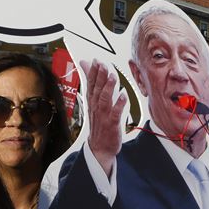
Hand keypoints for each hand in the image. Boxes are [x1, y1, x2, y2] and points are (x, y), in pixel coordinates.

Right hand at [82, 59, 126, 175]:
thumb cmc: (98, 122)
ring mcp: (103, 115)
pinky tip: (123, 96)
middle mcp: (96, 107)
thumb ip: (92, 82)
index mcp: (92, 101)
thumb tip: (84, 64)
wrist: (99, 147)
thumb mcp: (93, 101)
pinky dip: (119, 105)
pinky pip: (115, 113)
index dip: (93, 72)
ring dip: (109, 88)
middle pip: (97, 89)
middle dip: (100, 77)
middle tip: (102, 65)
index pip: (91, 84)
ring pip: (105, 100)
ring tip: (112, 77)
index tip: (95, 61)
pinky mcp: (112, 124)